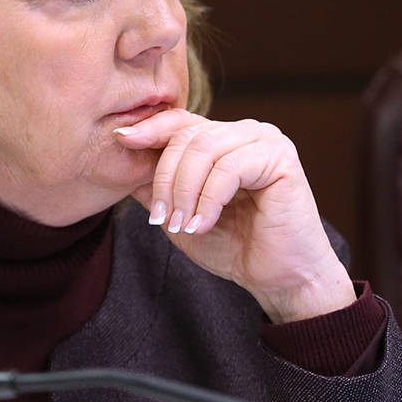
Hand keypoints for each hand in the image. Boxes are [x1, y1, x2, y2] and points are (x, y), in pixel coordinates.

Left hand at [115, 109, 355, 322]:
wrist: (280, 279)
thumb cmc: (234, 247)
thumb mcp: (181, 214)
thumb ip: (156, 186)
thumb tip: (123, 155)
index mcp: (223, 139)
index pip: (180, 121)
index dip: (149, 128)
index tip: (121, 140)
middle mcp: (245, 132)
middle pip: (187, 136)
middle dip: (165, 177)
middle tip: (160, 216)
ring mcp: (266, 141)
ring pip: (205, 149)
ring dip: (184, 191)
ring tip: (182, 225)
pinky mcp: (280, 158)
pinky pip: (229, 167)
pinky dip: (209, 199)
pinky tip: (203, 224)